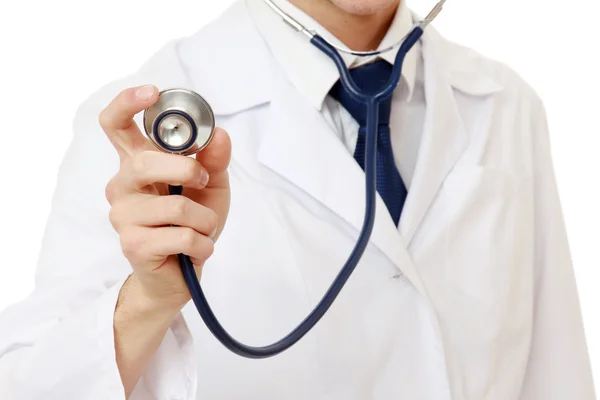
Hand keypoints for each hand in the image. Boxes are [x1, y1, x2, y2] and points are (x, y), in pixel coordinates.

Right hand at [100, 84, 231, 311]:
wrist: (183, 270)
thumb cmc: (193, 222)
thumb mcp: (211, 186)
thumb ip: (215, 159)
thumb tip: (220, 135)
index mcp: (138, 163)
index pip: (116, 125)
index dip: (128, 103)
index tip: (151, 92)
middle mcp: (121, 185)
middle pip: (146, 163)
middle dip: (187, 171)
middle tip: (203, 181)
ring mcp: (122, 215)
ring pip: (176, 206)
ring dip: (204, 220)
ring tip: (202, 229)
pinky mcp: (132, 244)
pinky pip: (182, 236)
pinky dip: (202, 244)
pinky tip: (196, 249)